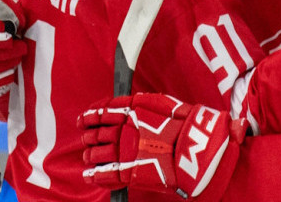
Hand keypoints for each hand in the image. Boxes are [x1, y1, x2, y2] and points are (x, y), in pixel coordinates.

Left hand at [80, 94, 242, 198]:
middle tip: (86, 139)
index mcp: (130, 112)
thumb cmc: (185, 123)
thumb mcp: (162, 103)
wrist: (198, 147)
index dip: (89, 117)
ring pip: (98, 154)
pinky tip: (89, 176)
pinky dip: (95, 176)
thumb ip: (141, 103)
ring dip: (90, 155)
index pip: (101, 113)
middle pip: (97, 134)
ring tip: (88, 157)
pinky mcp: (130, 172)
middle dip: (89, 137)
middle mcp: (124, 130)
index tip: (83, 120)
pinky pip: (106, 175)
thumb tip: (128, 103)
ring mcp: (125, 152)